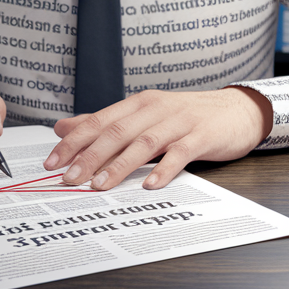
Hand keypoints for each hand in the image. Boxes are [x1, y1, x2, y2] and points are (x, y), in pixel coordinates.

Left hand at [43, 87, 273, 191]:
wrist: (237, 110)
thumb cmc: (186, 117)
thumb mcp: (144, 115)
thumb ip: (105, 122)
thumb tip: (63, 127)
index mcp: (138, 103)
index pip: (99, 121)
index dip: (74, 142)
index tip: (52, 162)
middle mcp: (155, 108)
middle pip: (117, 132)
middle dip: (90, 156)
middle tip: (69, 179)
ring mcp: (179, 121)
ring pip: (144, 142)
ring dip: (119, 165)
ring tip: (100, 185)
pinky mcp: (202, 136)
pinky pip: (180, 153)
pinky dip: (164, 169)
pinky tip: (150, 184)